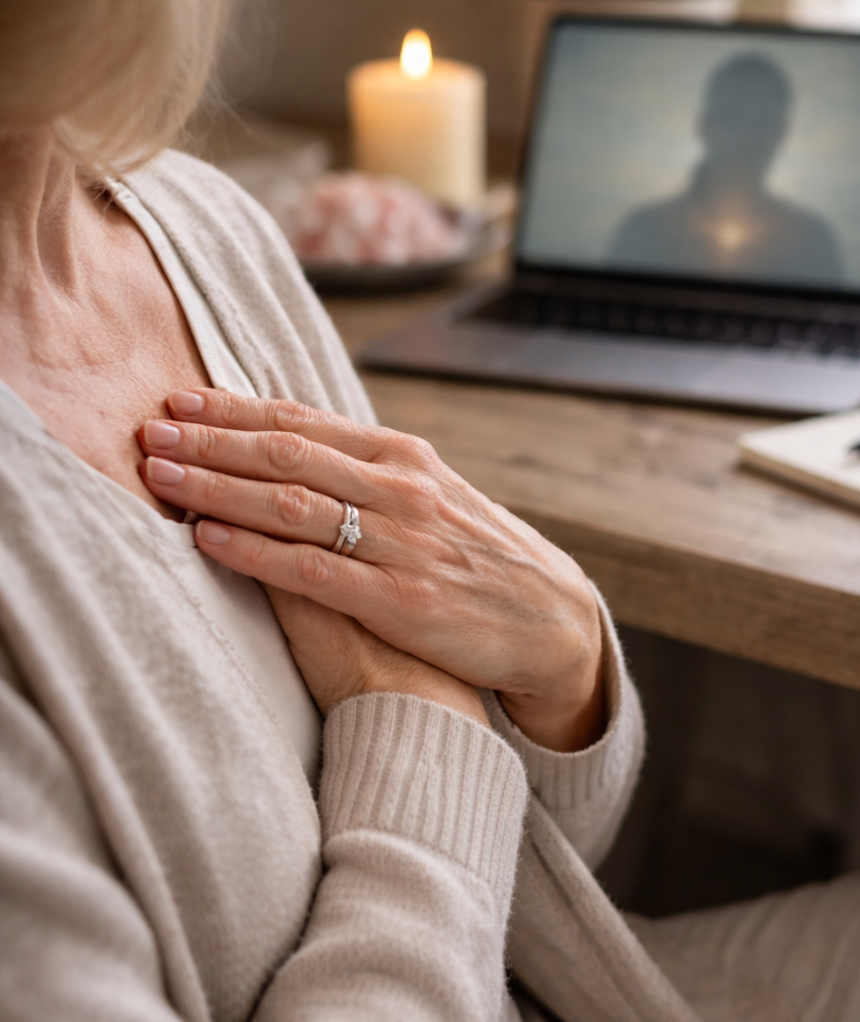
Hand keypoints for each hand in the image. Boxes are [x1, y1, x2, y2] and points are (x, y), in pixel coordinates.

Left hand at [138, 390, 604, 750]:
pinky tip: (207, 538)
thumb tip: (294, 445)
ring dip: (217, 486)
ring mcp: (401, 543)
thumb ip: (367, 470)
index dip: (233, 409)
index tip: (177, 401)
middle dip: (210, 440)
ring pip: (290, 503)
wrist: (551, 620)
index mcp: (404, 455)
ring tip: (160, 476)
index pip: (303, 421)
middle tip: (146, 431)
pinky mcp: (400, 600)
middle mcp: (400, 487)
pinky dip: (253, 550)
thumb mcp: (432, 494)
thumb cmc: (479, 557)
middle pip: (286, 453)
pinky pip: (311, 570)